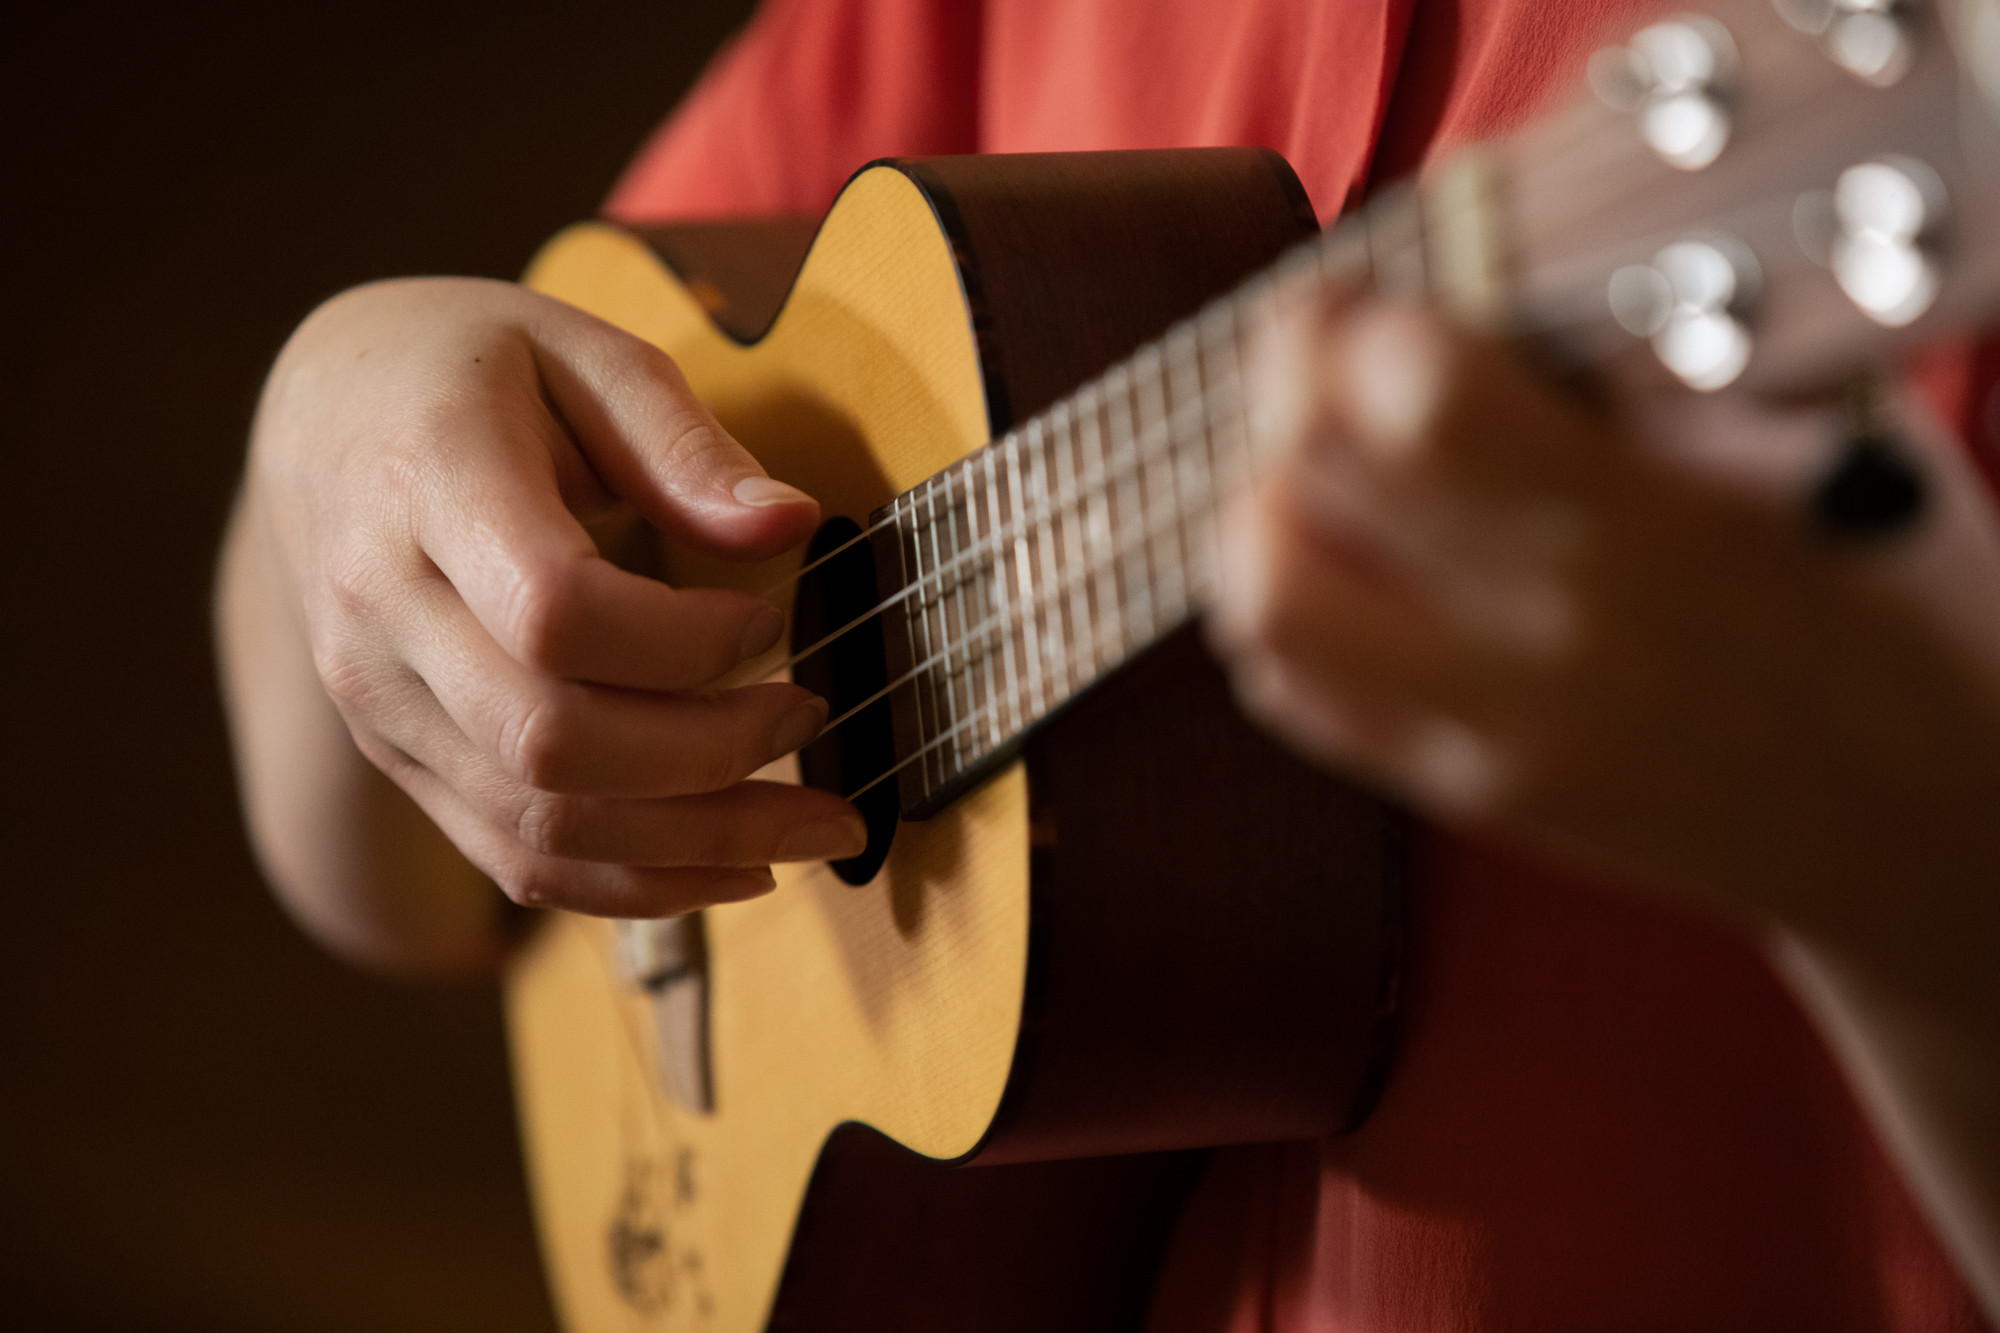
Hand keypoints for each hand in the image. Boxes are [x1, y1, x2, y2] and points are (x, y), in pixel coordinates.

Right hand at [244, 277, 864, 921]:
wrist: (322, 422)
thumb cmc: (472, 372)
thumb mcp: (581, 353)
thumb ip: (682, 442)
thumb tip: (790, 522)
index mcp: (427, 484)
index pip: (557, 613)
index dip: (685, 643)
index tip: (770, 620)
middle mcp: (381, 612)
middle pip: (552, 741)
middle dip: (712, 758)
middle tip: (810, 718)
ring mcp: (381, 702)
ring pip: (538, 826)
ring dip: (696, 846)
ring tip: (814, 826)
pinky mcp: (401, 758)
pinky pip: (515, 859)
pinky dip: (634, 884)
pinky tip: (732, 868)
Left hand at [1210, 294, 1999, 973]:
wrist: (1936, 829)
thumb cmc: (1901, 608)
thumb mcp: (1816, 449)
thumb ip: (1648, 374)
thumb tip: (1481, 299)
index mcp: (1653, 527)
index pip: (1420, 405)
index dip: (1354, 328)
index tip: (1365, 297)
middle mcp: (1553, 640)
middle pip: (1307, 489)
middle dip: (1283, 388)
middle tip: (1314, 353)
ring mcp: (1500, 735)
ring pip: (1268, 606)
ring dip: (1260, 512)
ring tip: (1307, 465)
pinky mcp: (1473, 799)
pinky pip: (1300, 701)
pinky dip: (1282, 617)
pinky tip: (1337, 564)